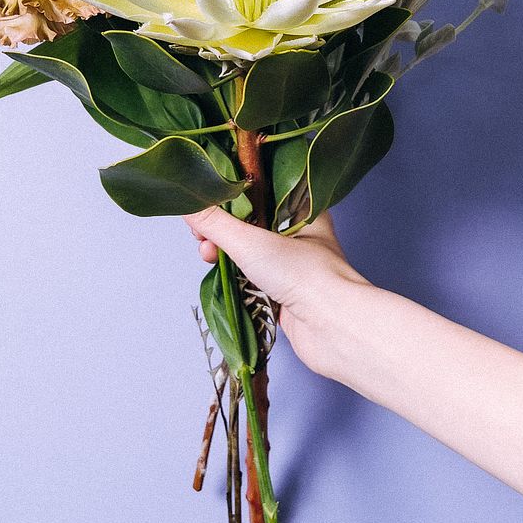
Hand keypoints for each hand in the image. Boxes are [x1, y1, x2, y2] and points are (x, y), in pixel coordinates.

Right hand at [184, 207, 369, 377]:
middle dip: (221, 230)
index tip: (205, 205)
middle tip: (202, 237)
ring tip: (208, 257)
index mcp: (303, 210)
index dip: (230, 198)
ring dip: (225, 255)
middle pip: (250, 224)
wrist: (334, 329)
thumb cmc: (306, 276)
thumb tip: (188, 206)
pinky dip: (235, 278)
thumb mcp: (251, 242)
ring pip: (249, 253)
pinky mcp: (285, 294)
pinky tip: (222, 277)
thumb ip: (216, 224)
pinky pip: (253, 278)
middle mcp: (300, 235)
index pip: (261, 193)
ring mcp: (293, 267)